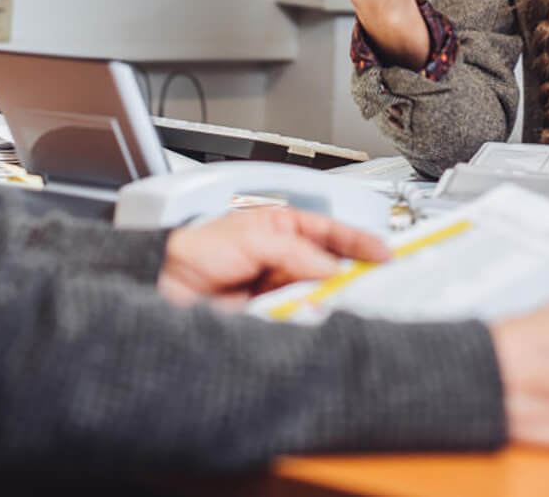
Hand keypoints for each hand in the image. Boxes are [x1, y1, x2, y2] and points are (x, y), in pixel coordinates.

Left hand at [155, 207, 390, 307]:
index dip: (360, 242)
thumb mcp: (253, 236)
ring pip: (318, 296)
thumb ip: (295, 251)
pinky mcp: (272, 318)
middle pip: (331, 268)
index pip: (332, 233)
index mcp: (284, 229)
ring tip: (336, 299)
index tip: (384, 254)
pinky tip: (308, 316)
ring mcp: (279, 290)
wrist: (163, 284)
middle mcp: (285, 259)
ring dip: (327, 299)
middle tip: (367, 282)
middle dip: (348, 275)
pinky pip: (299, 319)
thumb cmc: (196, 248)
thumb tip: (331, 268)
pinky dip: (307, 319)